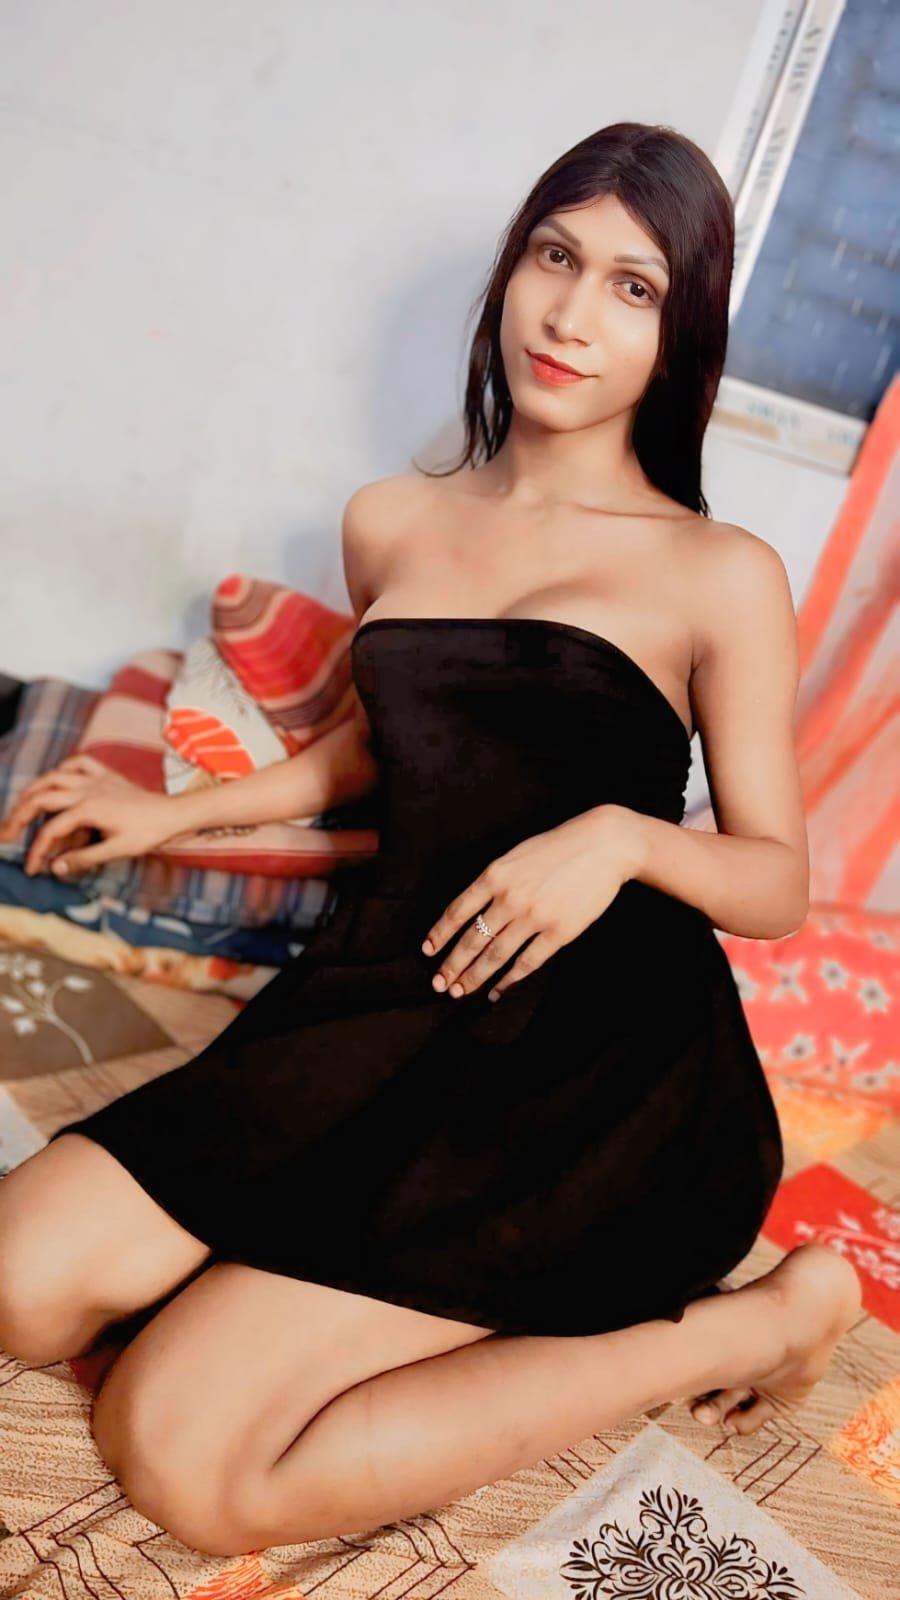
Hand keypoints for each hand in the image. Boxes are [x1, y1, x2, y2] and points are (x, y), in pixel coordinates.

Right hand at [0, 753, 183, 876]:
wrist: (174, 814)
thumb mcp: (118, 850)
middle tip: (7, 834)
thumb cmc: (150, 833)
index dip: (37, 851)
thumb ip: (84, 858)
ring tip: (20, 807)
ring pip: (54, 776)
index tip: (32, 869)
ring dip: (33, 790)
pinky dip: (65, 768)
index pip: (51, 830)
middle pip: (42, 797)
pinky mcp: (107, 775)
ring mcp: (97, 779)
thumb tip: (55, 867)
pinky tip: (57, 778)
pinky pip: (80, 762)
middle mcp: (89, 789)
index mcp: (89, 808)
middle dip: (19, 815)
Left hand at [421, 805, 642, 1001]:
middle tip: (440, 984)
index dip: (440, 934)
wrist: (604, 846)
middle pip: (472, 939)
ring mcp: (534, 917)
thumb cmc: (560, 847)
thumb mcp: (516, 855)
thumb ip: (494, 881)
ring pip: (495, 955)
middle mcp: (509, 898)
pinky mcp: (559, 932)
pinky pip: (527, 962)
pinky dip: (509, 979)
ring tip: (461, 992)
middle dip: (453, 965)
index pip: (458, 911)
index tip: (428, 951)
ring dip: (475, 977)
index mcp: (495, 875)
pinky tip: (498, 990)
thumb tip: (472, 912)